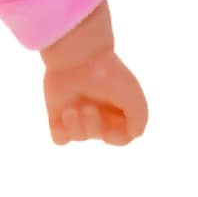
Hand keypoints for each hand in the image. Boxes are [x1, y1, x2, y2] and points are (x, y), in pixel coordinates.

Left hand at [39, 1, 147, 145]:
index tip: (111, 125)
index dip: (116, 137)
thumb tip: (134, 134)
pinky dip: (60, 133)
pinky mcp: (57, 112)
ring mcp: (77, 113)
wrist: (76, 57)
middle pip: (98, 136)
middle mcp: (98, 112)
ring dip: (75, 125)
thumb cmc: (107, 74)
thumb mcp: (133, 95)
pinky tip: (62, 116)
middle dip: (94, 126)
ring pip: (78, 137)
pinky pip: (59, 139)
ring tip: (71, 109)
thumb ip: (140, 118)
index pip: (120, 138)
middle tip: (88, 107)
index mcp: (117, 109)